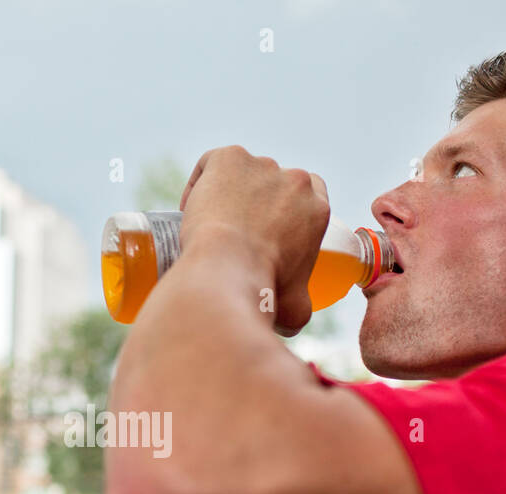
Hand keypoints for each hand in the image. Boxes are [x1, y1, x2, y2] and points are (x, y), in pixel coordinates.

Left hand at [178, 145, 329, 336]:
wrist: (227, 270)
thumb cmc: (263, 291)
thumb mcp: (296, 309)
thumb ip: (302, 309)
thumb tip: (292, 323)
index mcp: (317, 209)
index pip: (307, 198)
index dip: (286, 212)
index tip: (266, 232)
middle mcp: (295, 180)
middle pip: (273, 186)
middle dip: (258, 204)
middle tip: (236, 234)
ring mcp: (260, 165)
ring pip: (242, 175)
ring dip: (229, 194)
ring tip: (210, 226)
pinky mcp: (227, 158)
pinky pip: (210, 165)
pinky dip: (198, 184)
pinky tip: (188, 210)